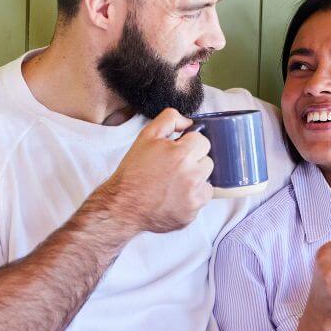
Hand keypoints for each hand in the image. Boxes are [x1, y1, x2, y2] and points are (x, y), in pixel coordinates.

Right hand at [95, 108, 213, 233]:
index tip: (176, 153)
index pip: (202, 141)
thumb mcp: (146, 137)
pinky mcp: (192, 212)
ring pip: (207, 179)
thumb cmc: (133, 172)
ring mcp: (193, 195)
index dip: (188, 145)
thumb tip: (189, 122)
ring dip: (195, 179)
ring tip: (173, 183)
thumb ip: (169, 119)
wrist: (122, 206)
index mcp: (181, 154)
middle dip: (193, 161)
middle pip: (207, 160)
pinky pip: (204, 197)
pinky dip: (193, 196)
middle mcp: (191, 175)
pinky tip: (175, 196)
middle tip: (173, 168)